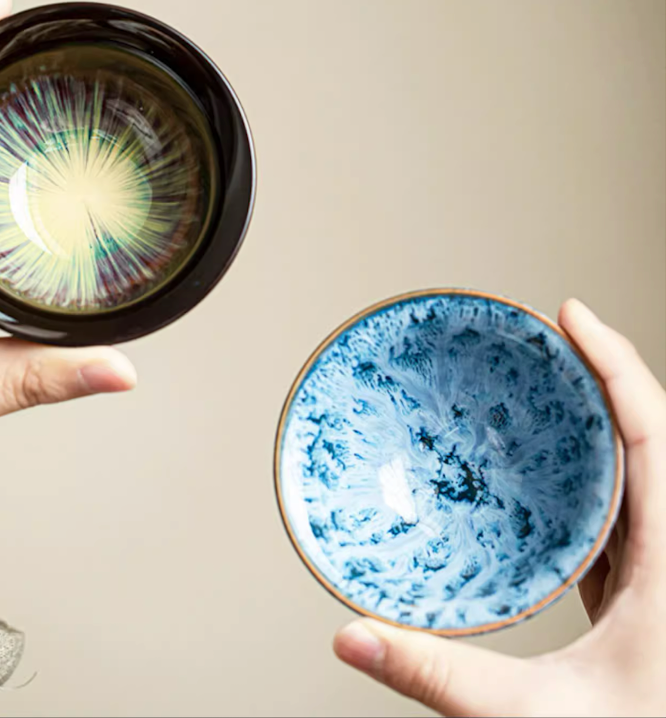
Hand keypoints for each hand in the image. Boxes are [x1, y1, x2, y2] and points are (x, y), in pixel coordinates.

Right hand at [333, 300, 665, 716]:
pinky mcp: (650, 593)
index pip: (652, 429)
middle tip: (548, 332)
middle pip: (649, 434)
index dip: (614, 360)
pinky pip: (630, 509)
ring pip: (644, 470)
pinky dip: (597, 471)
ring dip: (603, 419)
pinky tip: (560, 472)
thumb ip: (438, 673)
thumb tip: (355, 640)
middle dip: (601, 372)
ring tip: (551, 382)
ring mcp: (665, 570)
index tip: (571, 313)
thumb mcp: (534, 716)